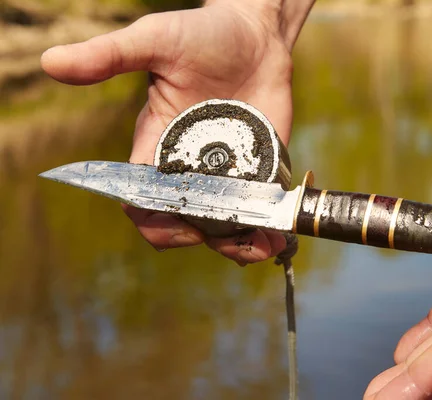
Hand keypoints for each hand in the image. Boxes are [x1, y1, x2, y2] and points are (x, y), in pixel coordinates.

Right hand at [41, 1, 310, 264]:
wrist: (256, 34)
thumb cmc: (203, 35)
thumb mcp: (156, 41)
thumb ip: (110, 55)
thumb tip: (52, 62)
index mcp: (158, 148)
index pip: (144, 199)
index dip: (155, 221)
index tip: (179, 222)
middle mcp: (191, 168)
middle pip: (185, 222)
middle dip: (203, 238)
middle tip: (232, 240)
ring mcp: (227, 172)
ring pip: (224, 225)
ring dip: (240, 244)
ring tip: (264, 247)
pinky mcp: (260, 170)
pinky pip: (259, 209)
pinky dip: (266, 227)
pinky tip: (278, 234)